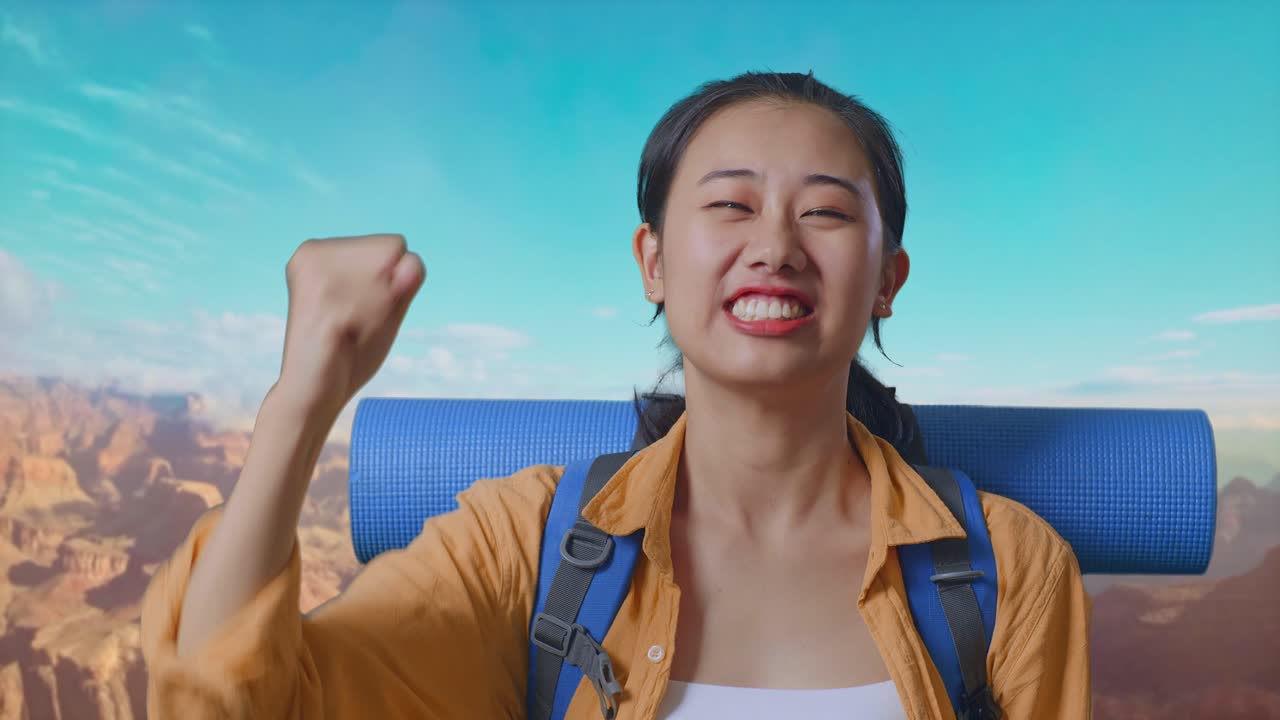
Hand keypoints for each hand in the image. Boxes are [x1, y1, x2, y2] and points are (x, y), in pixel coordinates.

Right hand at [274, 234, 424, 421]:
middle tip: (355, 322)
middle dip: (391, 290)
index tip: (355, 310)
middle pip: (394, 247)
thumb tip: (409, 263)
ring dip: (385, 305)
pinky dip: (379, 320)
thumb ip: (401, 277)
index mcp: (317, 250)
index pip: (390, 246)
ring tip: (351, 329)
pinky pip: (387, 295)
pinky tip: (349, 335)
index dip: (389, 285)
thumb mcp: (379, 304)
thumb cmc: (347, 353)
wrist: (310, 395)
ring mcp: (318, 271)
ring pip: (394, 267)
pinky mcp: (323, 295)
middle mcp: (315, 251)